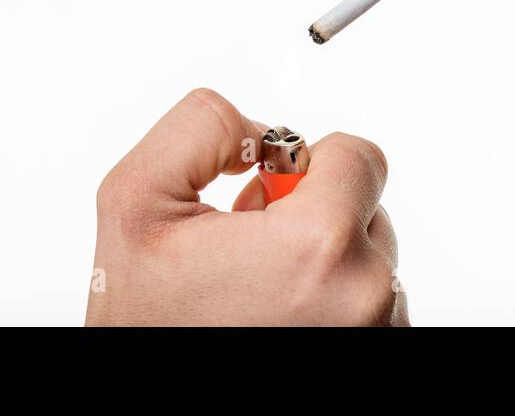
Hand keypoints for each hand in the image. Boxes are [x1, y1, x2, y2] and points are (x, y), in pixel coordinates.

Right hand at [85, 88, 407, 325]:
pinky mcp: (378, 356)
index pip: (360, 156)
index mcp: (318, 245)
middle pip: (366, 206)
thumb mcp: (135, 198)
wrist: (150, 407)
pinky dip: (333, 306)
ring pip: (369, 259)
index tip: (264, 202)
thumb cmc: (143, 322)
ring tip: (259, 295)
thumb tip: (263, 132)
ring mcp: (379, 333)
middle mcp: (365, 295)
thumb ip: (204, 126)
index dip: (304, 167)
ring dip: (323, 265)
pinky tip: (277, 322)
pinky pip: (372, 306)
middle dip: (310, 216)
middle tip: (248, 255)